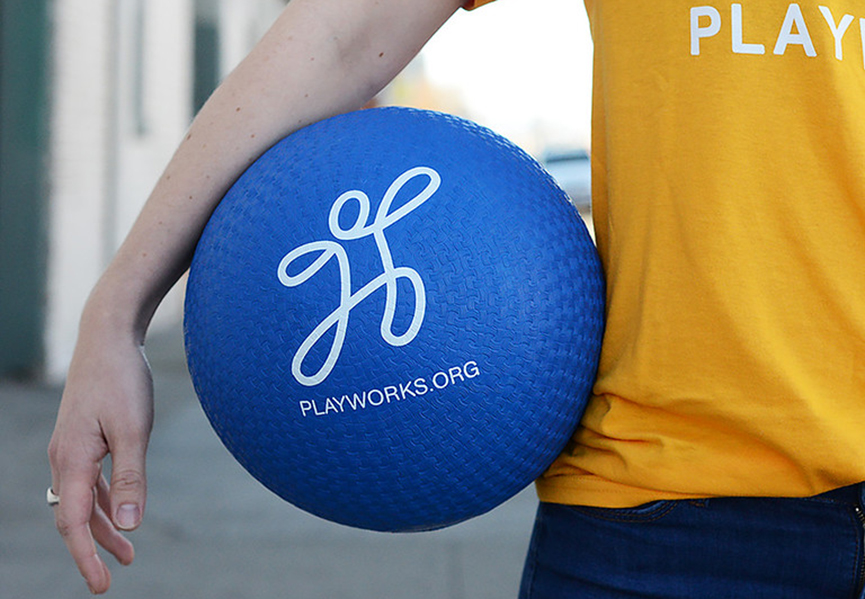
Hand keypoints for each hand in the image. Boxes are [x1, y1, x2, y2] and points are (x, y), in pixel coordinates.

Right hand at [48, 320, 154, 593]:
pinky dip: (104, 501)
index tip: (102, 585)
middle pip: (75, 516)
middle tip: (117, 575)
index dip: (87, 556)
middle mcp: (64, 457)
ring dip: (103, 526)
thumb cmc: (122, 380)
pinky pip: (90, 481)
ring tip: (128, 551)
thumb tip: (129, 527)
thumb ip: (132, 478)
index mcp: (72, 459)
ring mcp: (72, 447)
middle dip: (94, 547)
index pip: (73, 522)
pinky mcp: (84, 438)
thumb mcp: (135, 430)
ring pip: (83, 500)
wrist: (107, 337)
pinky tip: (121, 511)